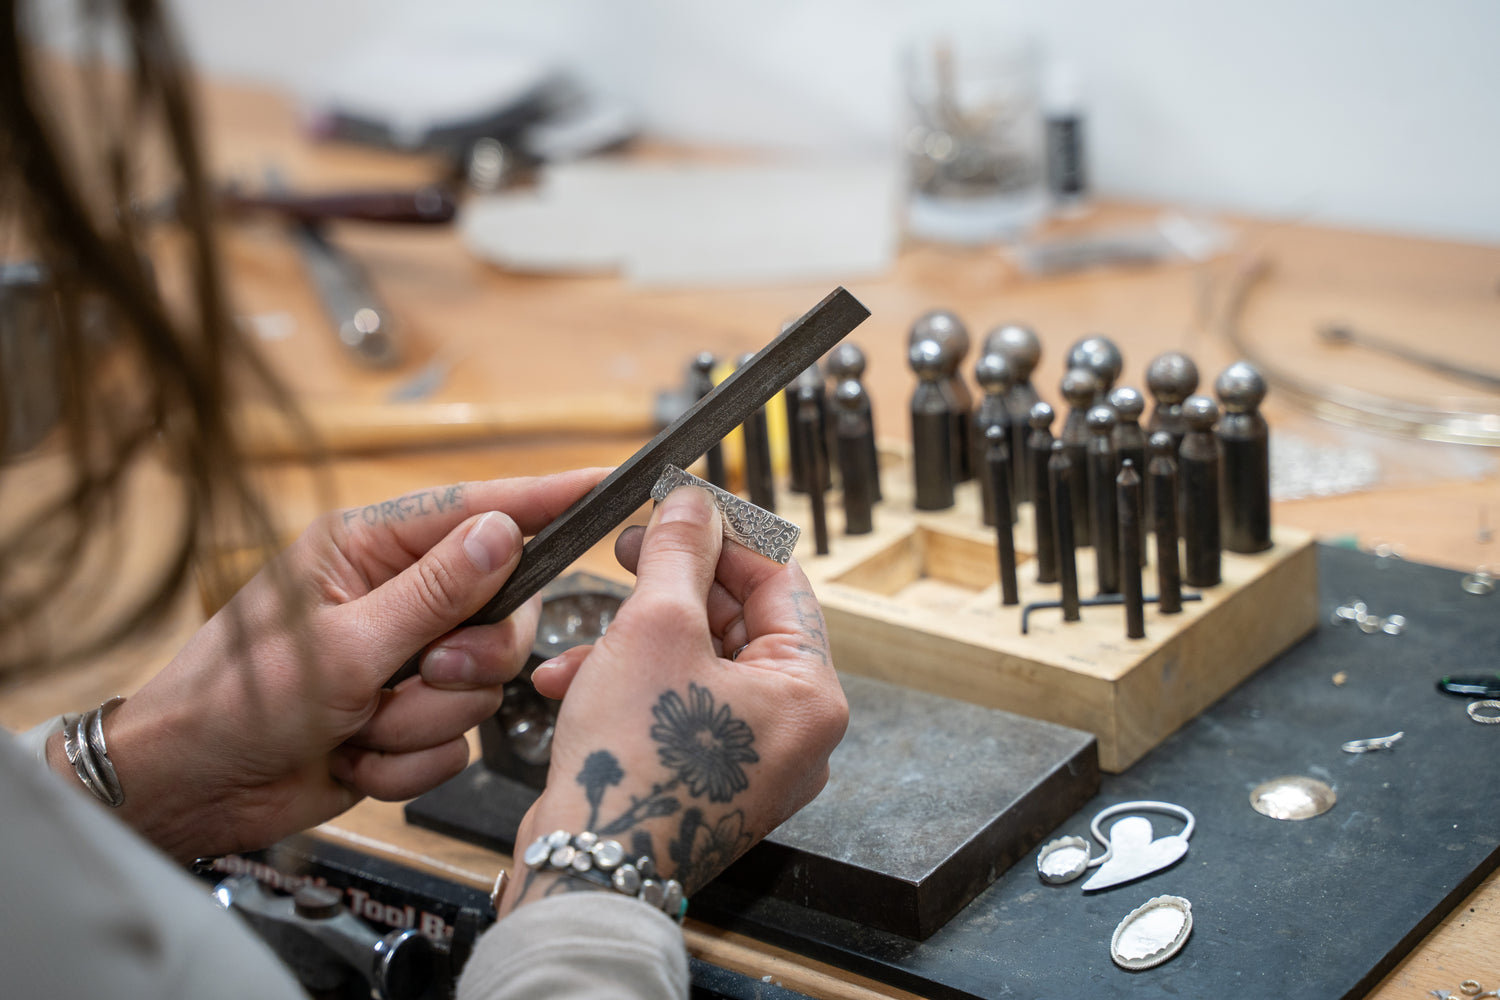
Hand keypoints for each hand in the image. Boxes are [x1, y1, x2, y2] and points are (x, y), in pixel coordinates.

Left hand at [56, 471, 605, 862]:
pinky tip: (352, 756)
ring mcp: (405, 662)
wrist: (192, 793)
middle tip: (420, 675)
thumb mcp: (341, 646)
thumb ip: (432, 593)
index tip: (604, 485)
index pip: (475, 511)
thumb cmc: (234, 701)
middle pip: (501, 611)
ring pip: (482, 684)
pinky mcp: (406, 719)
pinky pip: (456, 740)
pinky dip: (406, 759)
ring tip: (359, 725)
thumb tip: (503, 533)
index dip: (543, 500)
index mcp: (369, 551)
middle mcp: (396, 599)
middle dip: (466, 660)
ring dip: (422, 719)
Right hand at [502, 485, 847, 911]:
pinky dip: (635, 687)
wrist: (590, 870)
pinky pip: (683, 711)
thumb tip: (693, 501)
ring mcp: (756, 764)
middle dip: (672, 589)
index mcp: (811, 694)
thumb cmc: (635, 760)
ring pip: (701, 667)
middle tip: (629, 553)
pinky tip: (571, 678)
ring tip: (583, 631)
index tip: (681, 509)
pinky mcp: (711, 785)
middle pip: (741, 625)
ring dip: (638, 640)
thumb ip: (680, 554)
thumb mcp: (655, 627)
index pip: (781, 582)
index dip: (726, 536)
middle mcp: (798, 732)